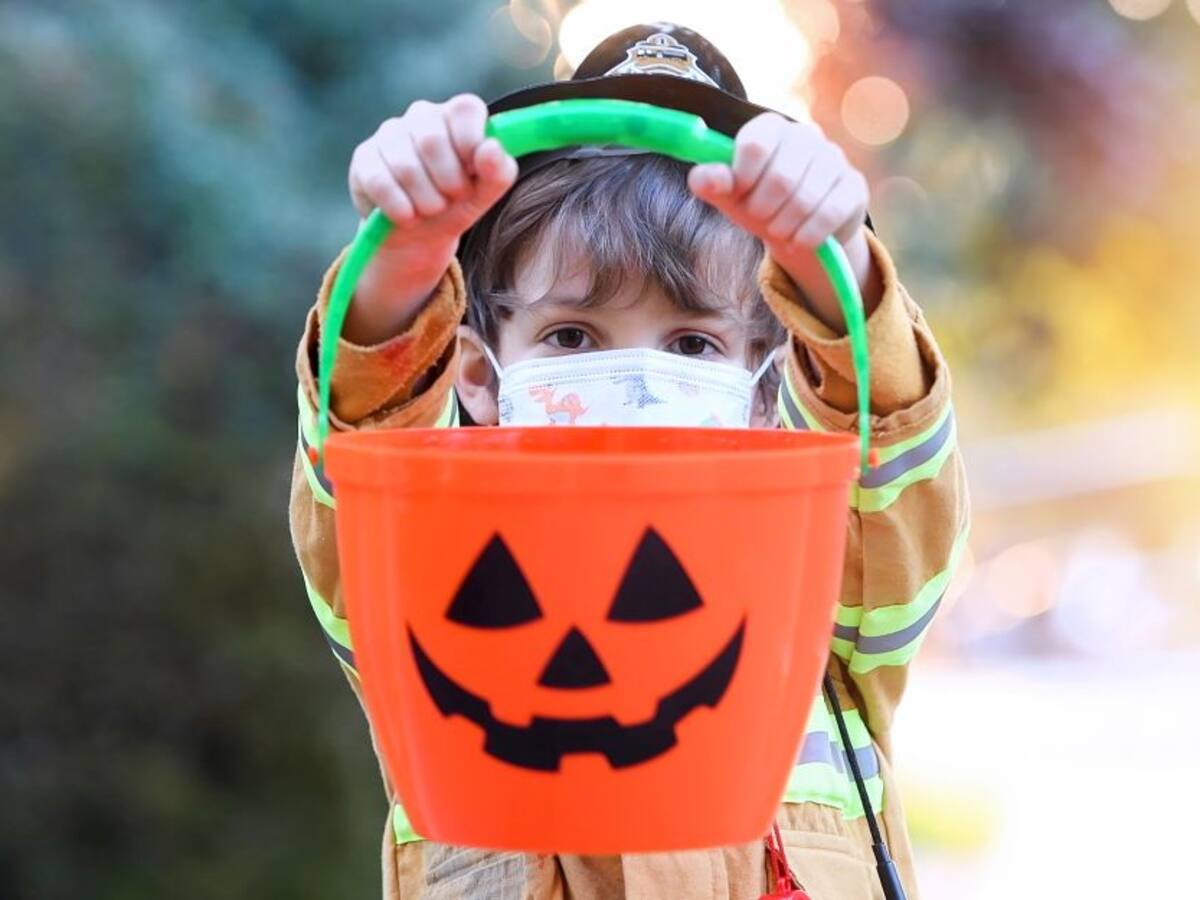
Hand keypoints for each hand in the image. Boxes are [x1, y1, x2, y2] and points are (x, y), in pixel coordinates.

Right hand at [343, 94, 517, 343]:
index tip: (473, 173)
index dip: (471, 143)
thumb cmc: (456, 204)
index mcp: (456, 116)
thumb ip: (498, 173)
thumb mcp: (484, 195)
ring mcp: (389, 133)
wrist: (419, 234)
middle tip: (453, 199)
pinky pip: (380, 182)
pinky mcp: (364, 157)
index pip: (466, 108)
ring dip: (425, 200)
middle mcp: (421, 116)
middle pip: (432, 139)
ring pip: (405, 165)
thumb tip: (492, 147)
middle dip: (448, 181)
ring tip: (431, 210)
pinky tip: (407, 217)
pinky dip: (399, 208)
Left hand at [688, 113, 880, 332]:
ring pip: (806, 199)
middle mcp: (806, 134)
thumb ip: (712, 184)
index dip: (743, 178)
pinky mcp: (853, 186)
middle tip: (759, 218)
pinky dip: (808, 235)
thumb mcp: (730, 196)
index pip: (755, 144)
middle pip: (781, 177)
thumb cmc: (758, 203)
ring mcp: (834, 158)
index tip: (740, 195)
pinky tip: (799, 239)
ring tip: (778, 230)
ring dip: (784, 226)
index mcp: (771, 128)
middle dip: (763, 210)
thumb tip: (701, 177)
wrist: (798, 228)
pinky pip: (830, 214)